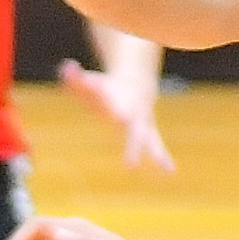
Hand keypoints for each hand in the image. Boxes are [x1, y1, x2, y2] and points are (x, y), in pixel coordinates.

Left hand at [59, 56, 175, 171]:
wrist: (135, 88)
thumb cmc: (105, 89)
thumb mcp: (89, 82)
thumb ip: (76, 77)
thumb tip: (68, 67)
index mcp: (119, 103)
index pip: (118, 109)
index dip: (119, 111)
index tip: (121, 117)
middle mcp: (135, 116)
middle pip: (135, 133)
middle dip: (134, 146)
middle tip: (130, 164)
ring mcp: (144, 126)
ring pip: (152, 141)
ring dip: (156, 154)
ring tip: (167, 171)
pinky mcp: (149, 135)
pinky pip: (157, 147)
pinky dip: (164, 158)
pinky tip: (170, 172)